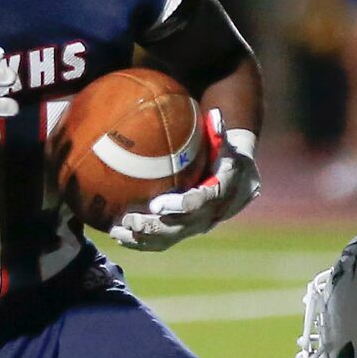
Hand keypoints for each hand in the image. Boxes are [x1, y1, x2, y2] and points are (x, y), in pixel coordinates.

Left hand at [112, 112, 259, 250]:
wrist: (239, 182)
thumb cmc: (226, 157)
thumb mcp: (225, 144)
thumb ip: (219, 132)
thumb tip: (215, 114)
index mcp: (220, 193)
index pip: (200, 203)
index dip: (178, 205)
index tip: (155, 204)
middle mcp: (210, 215)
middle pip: (180, 226)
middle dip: (154, 226)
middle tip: (129, 220)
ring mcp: (198, 226)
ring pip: (170, 238)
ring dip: (143, 238)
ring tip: (117, 232)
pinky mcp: (186, 232)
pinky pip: (164, 242)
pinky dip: (143, 243)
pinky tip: (121, 238)